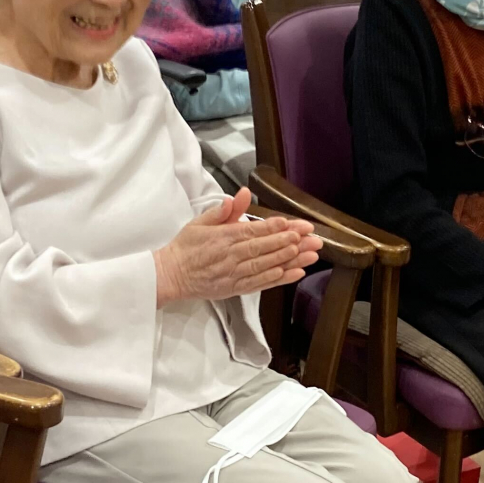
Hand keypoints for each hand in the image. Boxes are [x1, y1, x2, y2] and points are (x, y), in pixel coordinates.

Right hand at [154, 188, 321, 304]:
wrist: (171, 275)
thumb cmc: (187, 247)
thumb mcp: (200, 222)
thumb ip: (224, 210)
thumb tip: (242, 194)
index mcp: (223, 237)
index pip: (253, 231)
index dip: (275, 228)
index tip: (293, 224)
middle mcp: (231, 256)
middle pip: (265, 249)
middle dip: (290, 242)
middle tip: (312, 237)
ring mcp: (235, 274)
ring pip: (267, 266)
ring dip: (291, 260)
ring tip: (311, 254)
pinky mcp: (236, 288)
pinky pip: (261, 283)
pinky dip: (279, 279)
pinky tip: (295, 272)